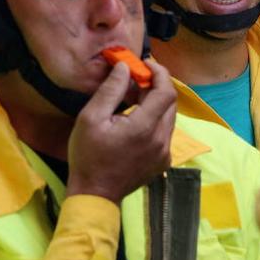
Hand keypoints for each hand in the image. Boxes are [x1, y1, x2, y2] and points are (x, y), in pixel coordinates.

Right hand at [66, 59, 176, 203]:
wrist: (95, 195)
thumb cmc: (88, 156)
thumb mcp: (90, 118)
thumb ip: (110, 90)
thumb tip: (124, 67)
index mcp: (145, 128)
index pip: (166, 91)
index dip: (159, 73)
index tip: (145, 64)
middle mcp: (161, 140)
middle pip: (170, 102)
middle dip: (156, 86)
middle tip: (136, 80)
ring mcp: (164, 153)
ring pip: (169, 117)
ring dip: (156, 103)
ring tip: (134, 99)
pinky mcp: (163, 162)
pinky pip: (165, 133)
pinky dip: (155, 120)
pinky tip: (136, 122)